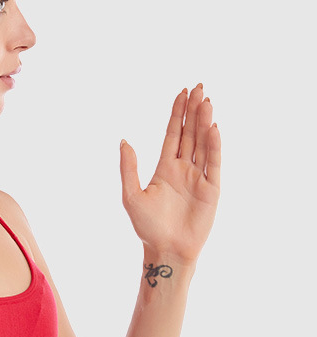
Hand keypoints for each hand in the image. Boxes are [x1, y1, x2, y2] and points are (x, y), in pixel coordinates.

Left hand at [119, 84, 220, 265]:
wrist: (166, 250)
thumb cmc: (147, 227)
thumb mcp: (131, 195)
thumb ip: (128, 168)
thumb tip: (124, 140)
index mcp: (165, 168)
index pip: (173, 134)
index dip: (177, 113)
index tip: (182, 93)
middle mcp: (183, 169)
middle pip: (190, 133)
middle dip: (193, 110)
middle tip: (198, 86)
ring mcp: (198, 177)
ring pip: (202, 143)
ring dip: (204, 122)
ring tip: (206, 100)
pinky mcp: (211, 189)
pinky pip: (213, 162)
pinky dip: (214, 145)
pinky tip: (213, 128)